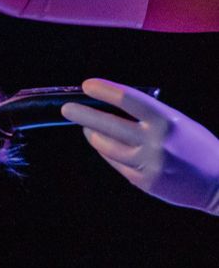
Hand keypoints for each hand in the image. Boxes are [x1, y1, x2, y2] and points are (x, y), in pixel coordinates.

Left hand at [61, 78, 218, 213]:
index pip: (128, 99)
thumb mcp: (180, 122)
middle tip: (67, 109)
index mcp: (167, 120)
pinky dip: (108, 153)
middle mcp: (155, 142)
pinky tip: (105, 146)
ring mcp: (148, 164)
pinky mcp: (144, 182)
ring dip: (93, 135)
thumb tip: (115, 107)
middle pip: (108, 125)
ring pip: (107, 147)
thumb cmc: (199, 147)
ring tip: (87, 129)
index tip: (87, 86)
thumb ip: (150, 116)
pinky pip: (117, 164)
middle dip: (83, 115)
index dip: (104, 91)